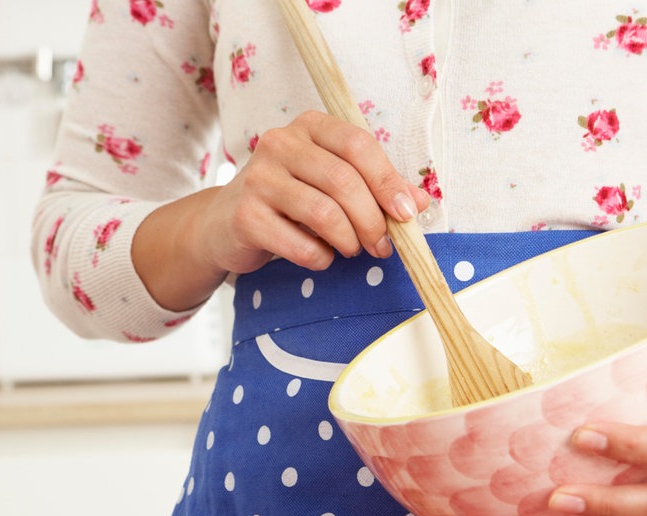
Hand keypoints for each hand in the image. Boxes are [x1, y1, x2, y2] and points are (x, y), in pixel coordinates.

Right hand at [132, 110, 430, 310]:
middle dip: (372, 221)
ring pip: (323, 213)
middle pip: (343, 181)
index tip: (407, 215)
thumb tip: (420, 202)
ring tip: (351, 250)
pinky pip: (300, 245)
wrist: (226, 225)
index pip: (358, 144)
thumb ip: (378, 188)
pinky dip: (320, 259)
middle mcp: (280, 143)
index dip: (388, 181)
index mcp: (310, 126)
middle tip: (382, 246)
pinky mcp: (245, 215)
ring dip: (348, 241)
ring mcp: (258, 177)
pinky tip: (319, 257)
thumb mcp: (335, 186)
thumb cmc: (292, 202)